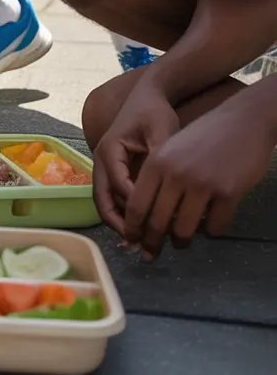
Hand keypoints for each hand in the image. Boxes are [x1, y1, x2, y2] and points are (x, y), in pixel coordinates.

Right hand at [92, 69, 179, 235]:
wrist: (147, 97)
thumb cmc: (154, 112)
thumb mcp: (162, 130)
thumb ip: (162, 157)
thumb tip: (167, 188)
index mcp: (109, 151)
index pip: (120, 186)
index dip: (138, 206)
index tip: (161, 222)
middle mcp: (100, 161)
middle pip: (102, 200)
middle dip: (119, 224)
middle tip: (140, 245)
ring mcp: (104, 167)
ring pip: (105, 202)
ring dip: (119, 223)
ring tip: (139, 244)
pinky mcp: (113, 171)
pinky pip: (112, 197)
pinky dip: (122, 214)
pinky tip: (139, 229)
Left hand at [123, 94, 274, 256]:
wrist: (242, 121)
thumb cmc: (202, 136)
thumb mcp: (170, 149)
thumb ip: (156, 177)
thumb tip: (143, 213)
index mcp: (156, 163)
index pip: (136, 205)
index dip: (132, 228)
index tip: (131, 240)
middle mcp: (175, 175)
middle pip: (157, 222)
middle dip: (152, 242)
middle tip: (151, 253)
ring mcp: (203, 184)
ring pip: (184, 230)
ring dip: (181, 241)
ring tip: (181, 242)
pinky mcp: (229, 193)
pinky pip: (215, 227)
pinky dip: (210, 232)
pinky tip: (210, 227)